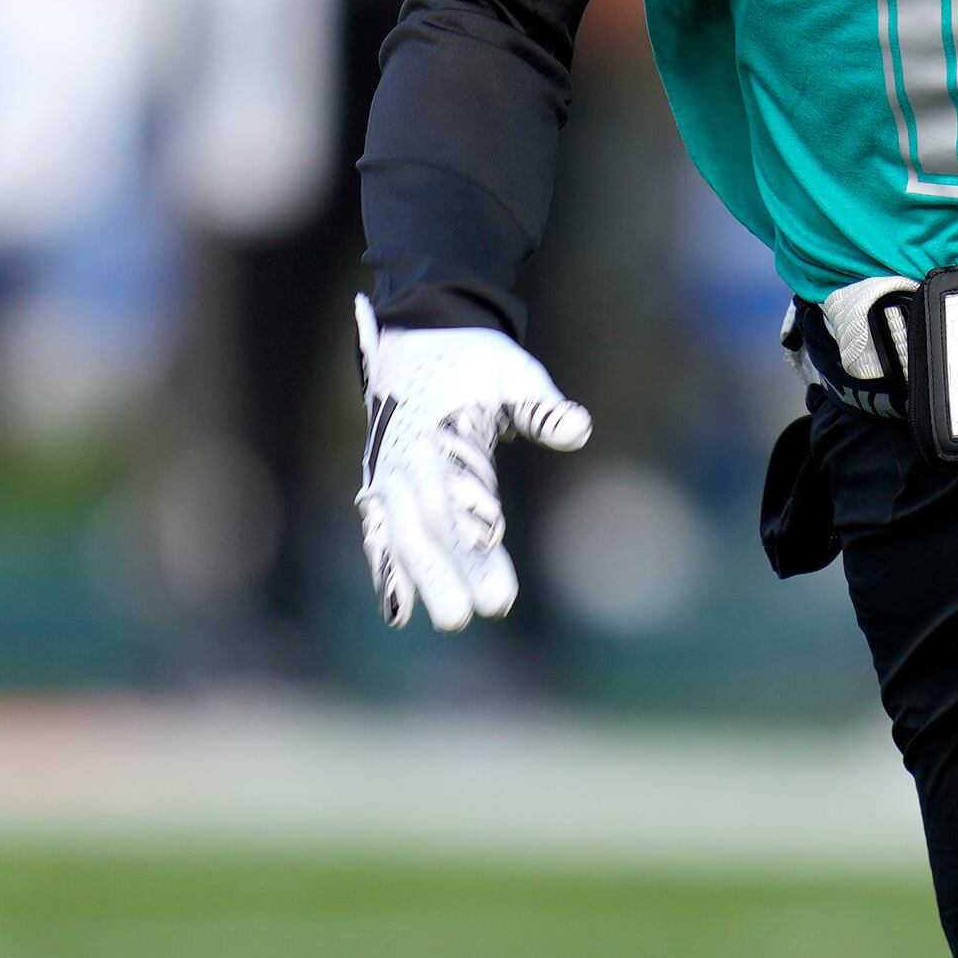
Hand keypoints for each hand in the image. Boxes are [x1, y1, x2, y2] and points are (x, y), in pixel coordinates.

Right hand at [353, 298, 592, 627]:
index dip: (475, 516)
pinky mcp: (379, 488)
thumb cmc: (475, 361)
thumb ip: (542, 405)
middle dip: (449, 566)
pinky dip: (385, 569)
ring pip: (402, 531)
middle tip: (478, 611)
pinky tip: (398, 612)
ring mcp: (387, 473)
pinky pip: (379, 532)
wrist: (416, 339)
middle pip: (428, 517)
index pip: (461, 479)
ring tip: (452, 618)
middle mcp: (408, 453)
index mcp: (442, 423)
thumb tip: (578, 428)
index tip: (494, 547)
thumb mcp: (513, 371)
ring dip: (422, 576)